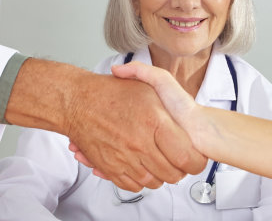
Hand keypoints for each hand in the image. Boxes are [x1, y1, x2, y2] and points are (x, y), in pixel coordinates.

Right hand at [59, 73, 207, 190]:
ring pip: (153, 182)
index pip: (187, 156)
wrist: (76, 102)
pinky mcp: (110, 167)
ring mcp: (124, 158)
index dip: (195, 161)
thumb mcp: (147, 85)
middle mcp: (139, 143)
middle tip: (177, 160)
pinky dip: (139, 180)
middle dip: (178, 170)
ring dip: (159, 176)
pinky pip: (132, 185)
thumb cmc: (109, 93)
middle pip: (172, 174)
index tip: (194, 157)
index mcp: (154, 122)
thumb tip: (186, 118)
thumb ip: (175, 102)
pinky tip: (141, 167)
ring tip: (158, 162)